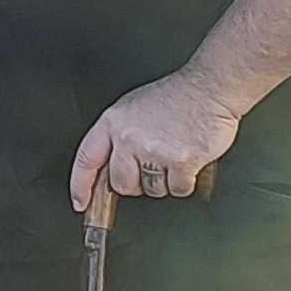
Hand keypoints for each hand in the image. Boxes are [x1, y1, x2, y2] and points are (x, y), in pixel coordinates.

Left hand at [68, 74, 239, 213]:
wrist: (209, 88)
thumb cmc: (175, 96)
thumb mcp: (132, 109)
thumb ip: (117, 137)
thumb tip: (110, 168)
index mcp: (113, 123)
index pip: (87, 160)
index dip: (80, 185)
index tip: (81, 203)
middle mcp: (129, 137)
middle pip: (121, 184)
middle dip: (136, 183)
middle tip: (151, 167)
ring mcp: (154, 150)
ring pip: (152, 190)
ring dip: (164, 181)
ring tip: (173, 154)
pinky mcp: (181, 161)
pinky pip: (177, 189)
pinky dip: (185, 181)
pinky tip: (188, 161)